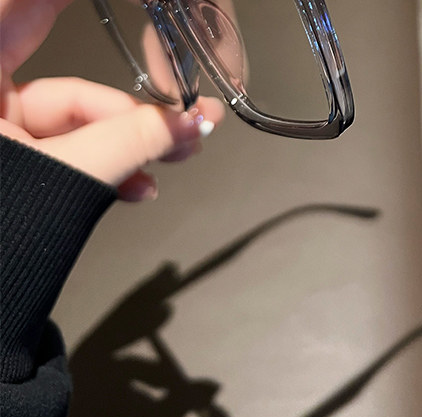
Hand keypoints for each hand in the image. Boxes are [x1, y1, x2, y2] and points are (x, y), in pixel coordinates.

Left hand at [0, 0, 225, 200]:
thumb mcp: (64, 177)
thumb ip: (132, 144)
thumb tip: (195, 123)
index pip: (28, 10)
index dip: (65, 4)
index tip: (131, 5)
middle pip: (56, 60)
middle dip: (120, 90)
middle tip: (171, 85)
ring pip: (70, 115)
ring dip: (126, 141)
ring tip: (173, 160)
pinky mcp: (9, 155)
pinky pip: (64, 146)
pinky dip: (103, 163)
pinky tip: (140, 186)